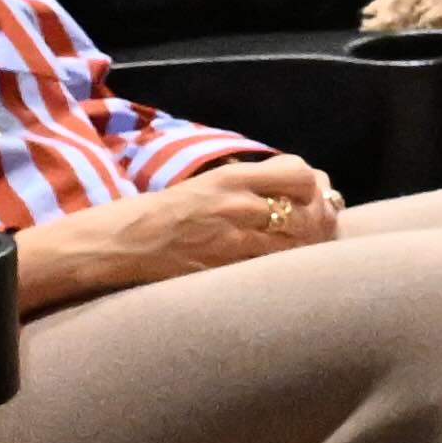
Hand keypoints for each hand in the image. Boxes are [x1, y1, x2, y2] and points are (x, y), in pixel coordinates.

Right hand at [23, 159, 335, 307]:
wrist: (120, 243)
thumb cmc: (160, 214)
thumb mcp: (204, 185)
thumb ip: (246, 185)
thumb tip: (293, 188)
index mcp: (230, 178)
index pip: (298, 173)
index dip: (314, 186)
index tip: (313, 195)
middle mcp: (237, 204)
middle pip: (307, 209)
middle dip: (321, 218)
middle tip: (321, 225)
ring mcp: (234, 239)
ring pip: (298, 242)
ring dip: (310, 245)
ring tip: (308, 248)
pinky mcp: (226, 268)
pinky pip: (273, 268)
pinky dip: (286, 266)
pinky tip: (286, 269)